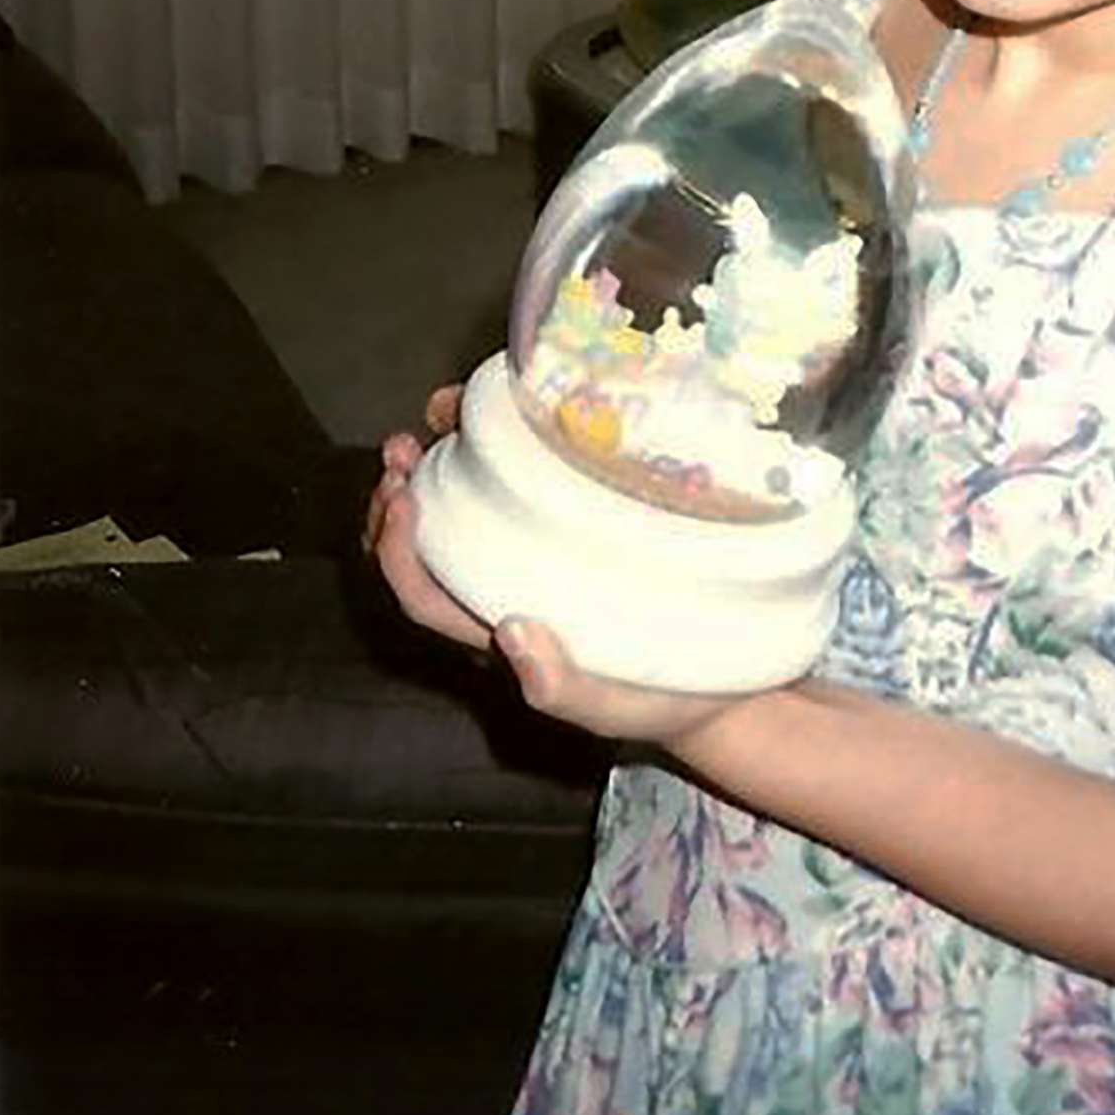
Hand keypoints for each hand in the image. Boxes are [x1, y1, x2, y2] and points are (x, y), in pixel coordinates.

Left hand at [365, 383, 754, 751]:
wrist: (718, 684)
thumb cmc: (655, 699)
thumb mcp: (613, 706)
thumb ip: (563, 686)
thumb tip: (510, 634)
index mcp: (494, 634)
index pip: (424, 595)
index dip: (397, 549)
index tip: (402, 495)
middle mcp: (500, 590)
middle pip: (424, 550)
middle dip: (398, 499)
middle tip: (401, 448)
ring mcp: (531, 557)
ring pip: (459, 512)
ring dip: (436, 463)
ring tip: (435, 413)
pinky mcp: (568, 529)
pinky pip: (516, 485)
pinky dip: (498, 444)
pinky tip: (503, 407)